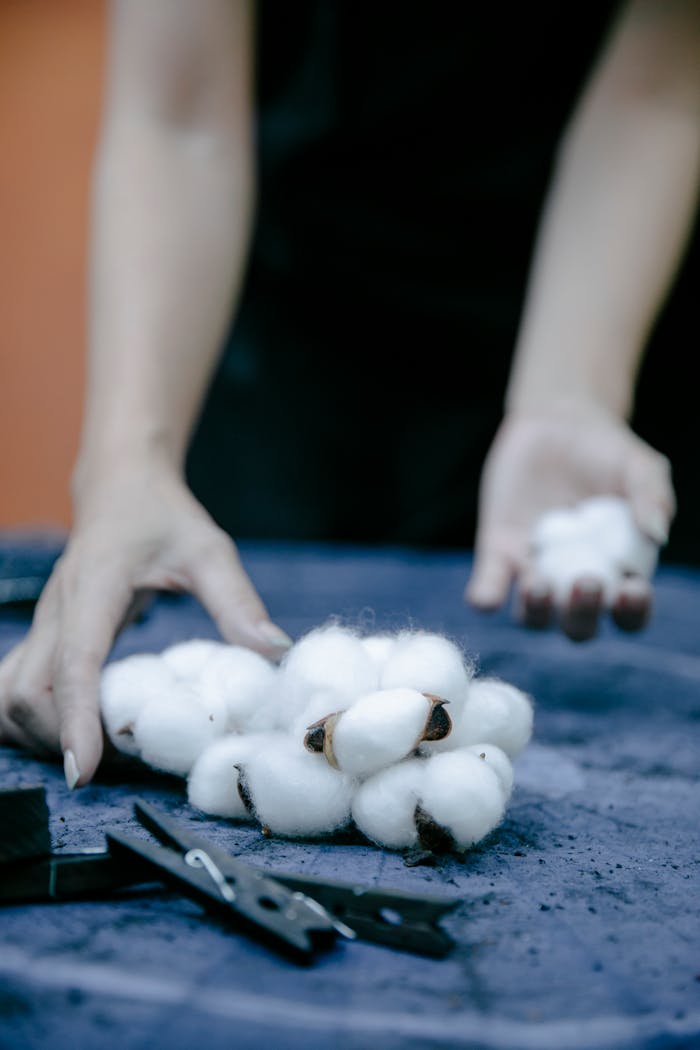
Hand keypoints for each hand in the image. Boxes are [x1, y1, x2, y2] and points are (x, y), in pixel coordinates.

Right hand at [0, 464, 291, 785]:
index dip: (75, 720)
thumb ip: (238, 601)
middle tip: (112, 765)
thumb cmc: (163, 515)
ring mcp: (43, 625)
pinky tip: (69, 731)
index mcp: (94, 589)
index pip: (73, 664)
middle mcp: (56, 612)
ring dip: (36, 735)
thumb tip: (276, 653)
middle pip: (24, 694)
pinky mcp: (43, 636)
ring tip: (91, 752)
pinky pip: (14, 688)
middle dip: (57, 739)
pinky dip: (30, 721)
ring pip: (7, 696)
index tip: (86, 771)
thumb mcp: (208, 550)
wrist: (120, 485)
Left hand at [466, 408, 674, 639]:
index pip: (628, 614)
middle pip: (579, 625)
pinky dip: (486, 597)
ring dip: (536, 610)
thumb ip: (652, 495)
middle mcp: (575, 582)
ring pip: (533, 616)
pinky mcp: (498, 552)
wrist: (557, 422)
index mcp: (618, 572)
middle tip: (587, 581)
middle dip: (582, 614)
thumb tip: (656, 533)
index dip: (631, 613)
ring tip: (538, 583)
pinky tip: (486, 597)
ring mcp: (535, 570)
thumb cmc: (608, 450)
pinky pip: (489, 587)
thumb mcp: (640, 465)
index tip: (632, 589)